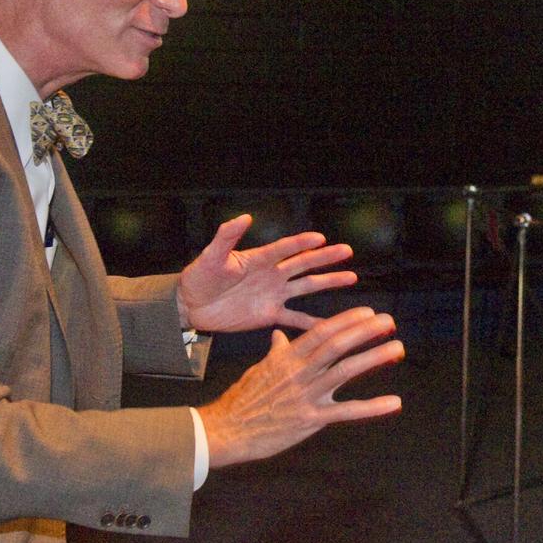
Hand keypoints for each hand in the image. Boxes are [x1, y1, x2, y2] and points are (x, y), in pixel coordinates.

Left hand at [176, 215, 356, 332]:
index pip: (285, 248)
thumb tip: (244, 217)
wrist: (192, 305)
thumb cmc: (200, 276)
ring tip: (350, 277)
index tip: (320, 238)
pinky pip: (294, 318)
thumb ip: (226, 237)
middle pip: (303, 264)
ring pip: (306, 287)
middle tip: (346, 251)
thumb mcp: (211, 256)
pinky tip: (330, 324)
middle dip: (325, 258)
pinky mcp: (269, 314)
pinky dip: (311, 323)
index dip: (301, 243)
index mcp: (259, 258)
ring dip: (327, 282)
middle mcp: (272, 274)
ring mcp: (273, 294)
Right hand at [197, 306, 402, 465]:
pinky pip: (345, 411)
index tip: (368, 312)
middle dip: (365, 331)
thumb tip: (280, 335)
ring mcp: (305, 395)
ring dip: (374, 357)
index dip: (347, 320)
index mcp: (287, 357)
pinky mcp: (310, 420)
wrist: (225, 430)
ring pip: (344, 370)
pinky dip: (372, 407)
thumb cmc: (242, 399)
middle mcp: (298, 372)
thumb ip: (276, 352)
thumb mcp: (259, 369)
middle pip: (336, 344)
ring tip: (397, 348)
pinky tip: (393, 402)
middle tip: (389, 321)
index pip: (321, 331)